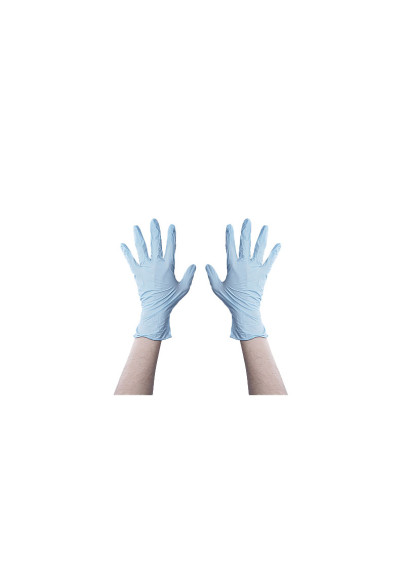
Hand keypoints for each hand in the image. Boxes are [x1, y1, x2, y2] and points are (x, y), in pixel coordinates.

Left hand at [121, 219, 195, 339]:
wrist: (156, 308)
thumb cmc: (171, 299)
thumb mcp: (184, 287)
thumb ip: (189, 275)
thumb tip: (193, 265)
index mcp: (168, 266)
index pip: (171, 246)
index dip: (171, 235)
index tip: (171, 226)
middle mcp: (156, 264)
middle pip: (155, 243)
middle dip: (154, 230)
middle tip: (153, 220)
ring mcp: (145, 268)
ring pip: (141, 248)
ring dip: (138, 236)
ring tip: (135, 227)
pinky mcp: (137, 273)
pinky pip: (131, 260)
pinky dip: (126, 252)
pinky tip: (122, 244)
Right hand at [205, 219, 280, 339]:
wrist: (245, 308)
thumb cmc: (230, 299)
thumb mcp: (217, 287)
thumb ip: (212, 275)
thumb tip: (206, 265)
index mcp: (232, 266)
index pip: (230, 247)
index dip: (230, 235)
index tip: (230, 226)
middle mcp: (244, 264)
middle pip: (245, 243)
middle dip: (246, 231)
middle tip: (248, 220)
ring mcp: (255, 268)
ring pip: (259, 248)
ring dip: (262, 237)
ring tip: (266, 227)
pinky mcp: (264, 274)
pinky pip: (270, 261)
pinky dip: (274, 253)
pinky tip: (279, 245)